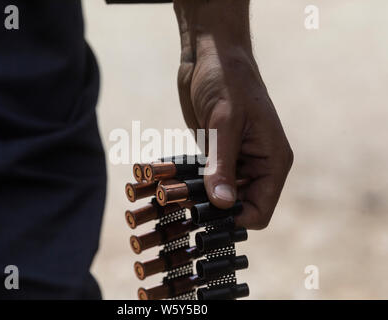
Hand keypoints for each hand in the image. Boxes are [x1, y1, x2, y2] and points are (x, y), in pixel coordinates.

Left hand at [174, 0, 292, 229]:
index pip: (261, 209)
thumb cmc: (227, 79)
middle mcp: (257, 165)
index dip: (236, 219)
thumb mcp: (225, 121)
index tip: (206, 216)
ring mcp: (236, 161)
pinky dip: (190, 184)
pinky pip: (205, 180)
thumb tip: (223, 204)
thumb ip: (224, 164)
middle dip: (212, 210)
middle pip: (239, 207)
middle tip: (182, 205)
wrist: (210, 55)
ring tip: (172, 194)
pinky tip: (171, 182)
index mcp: (272, 159)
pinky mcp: (217, 155)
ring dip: (197, 198)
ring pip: (219, 196)